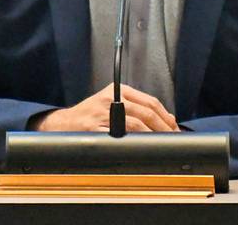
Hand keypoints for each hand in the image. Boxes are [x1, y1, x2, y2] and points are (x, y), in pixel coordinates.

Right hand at [32, 83, 178, 132]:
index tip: (174, 127)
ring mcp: (103, 113)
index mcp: (118, 89)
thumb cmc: (89, 115)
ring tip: (162, 144)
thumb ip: (136, 108)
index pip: (150, 101)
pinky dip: (136, 142)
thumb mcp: (112, 103)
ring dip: (153, 136)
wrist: (63, 124)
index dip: (165, 116)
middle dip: (164, 127)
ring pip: (137, 124)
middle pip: (146, 112)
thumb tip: (166, 118)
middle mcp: (111, 98)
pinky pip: (122, 136)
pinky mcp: (97, 127)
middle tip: (173, 138)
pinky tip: (143, 147)